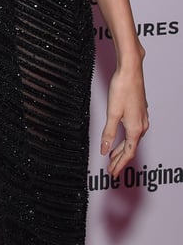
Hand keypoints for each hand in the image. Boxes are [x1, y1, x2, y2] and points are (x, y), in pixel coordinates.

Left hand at [100, 59, 149, 177]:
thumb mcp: (112, 113)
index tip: (112, 173)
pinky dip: (125, 139)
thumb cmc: (122, 89)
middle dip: (119, 159)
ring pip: (132, 140)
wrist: (131, 71)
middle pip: (130, 148)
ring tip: (112, 156)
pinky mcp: (139, 112)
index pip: (127, 153)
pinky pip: (133, 131)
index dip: (119, 165)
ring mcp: (142, 118)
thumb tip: (104, 150)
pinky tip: (120, 138)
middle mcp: (141, 126)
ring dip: (122, 149)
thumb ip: (108, 132)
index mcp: (135, 129)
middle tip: (111, 169)